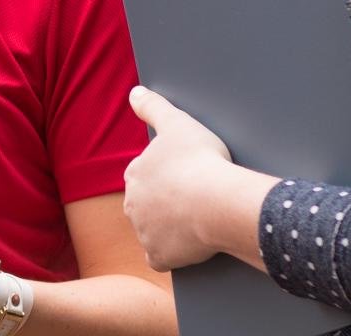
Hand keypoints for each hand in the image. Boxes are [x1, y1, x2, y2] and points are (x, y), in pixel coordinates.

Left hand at [122, 85, 269, 270]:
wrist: (218, 202)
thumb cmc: (200, 160)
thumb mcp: (177, 123)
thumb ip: (152, 106)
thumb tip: (134, 92)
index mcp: (135, 173)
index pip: (146, 176)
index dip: (169, 177)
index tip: (189, 177)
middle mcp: (132, 204)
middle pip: (148, 205)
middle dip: (167, 204)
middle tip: (196, 201)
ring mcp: (143, 232)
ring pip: (153, 231)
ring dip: (171, 229)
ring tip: (199, 222)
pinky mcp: (158, 256)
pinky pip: (161, 258)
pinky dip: (173, 255)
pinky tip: (190, 247)